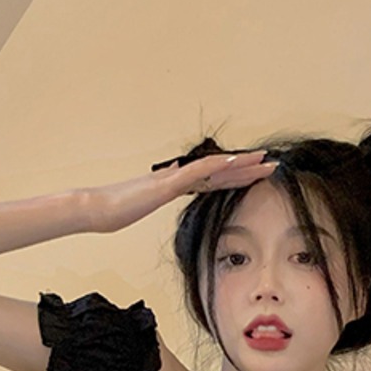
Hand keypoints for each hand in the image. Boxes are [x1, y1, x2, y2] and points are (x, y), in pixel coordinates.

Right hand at [85, 149, 278, 233]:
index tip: (256, 173)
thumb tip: (173, 174)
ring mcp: (173, 179)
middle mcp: (178, 178)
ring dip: (240, 164)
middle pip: (220, 171)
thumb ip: (161, 186)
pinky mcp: (166, 184)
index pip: (214, 179)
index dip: (237, 175)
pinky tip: (232, 163)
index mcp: (176, 184)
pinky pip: (196, 173)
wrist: (98, 209)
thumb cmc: (117, 208)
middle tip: (272, 163)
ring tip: (263, 160)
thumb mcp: (146, 199)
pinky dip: (215, 167)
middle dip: (248, 168)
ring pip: (214, 168)